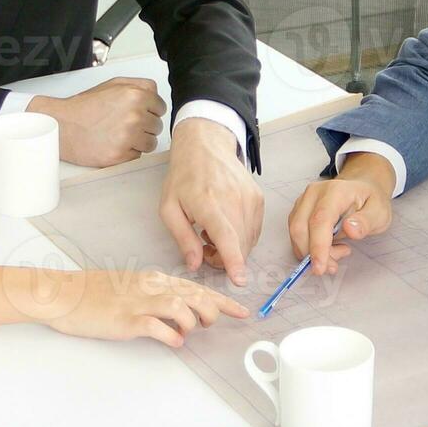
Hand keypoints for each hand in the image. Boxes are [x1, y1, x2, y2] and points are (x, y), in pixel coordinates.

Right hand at [29, 77, 166, 166]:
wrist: (63, 126)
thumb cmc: (85, 107)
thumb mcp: (113, 84)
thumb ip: (139, 85)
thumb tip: (155, 93)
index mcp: (135, 95)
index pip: (161, 107)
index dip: (150, 111)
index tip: (138, 113)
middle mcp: (134, 116)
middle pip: (157, 126)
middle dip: (144, 126)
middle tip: (124, 124)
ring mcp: (128, 137)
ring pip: (150, 143)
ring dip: (138, 141)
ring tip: (119, 134)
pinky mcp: (121, 155)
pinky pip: (137, 156)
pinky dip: (128, 152)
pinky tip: (113, 143)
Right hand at [32, 267, 250, 347]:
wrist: (65, 295)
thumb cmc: (95, 293)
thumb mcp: (132, 288)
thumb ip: (157, 296)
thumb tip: (180, 312)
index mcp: (155, 279)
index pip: (197, 288)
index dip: (223, 301)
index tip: (242, 311)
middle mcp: (151, 287)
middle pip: (196, 295)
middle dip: (213, 312)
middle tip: (214, 324)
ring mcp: (138, 303)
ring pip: (181, 308)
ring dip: (191, 324)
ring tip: (187, 332)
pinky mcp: (126, 320)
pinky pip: (157, 327)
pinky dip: (171, 336)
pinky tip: (172, 341)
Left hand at [159, 118, 263, 286]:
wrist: (205, 146)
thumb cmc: (183, 178)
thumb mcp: (169, 208)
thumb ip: (183, 238)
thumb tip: (195, 265)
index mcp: (207, 202)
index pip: (226, 236)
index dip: (233, 260)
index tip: (240, 280)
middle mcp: (233, 200)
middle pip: (239, 245)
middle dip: (224, 259)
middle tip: (204, 248)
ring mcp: (249, 198)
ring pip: (249, 241)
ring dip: (233, 248)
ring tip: (212, 233)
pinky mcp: (258, 198)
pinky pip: (255, 231)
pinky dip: (242, 237)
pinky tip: (226, 225)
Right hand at [286, 153, 391, 275]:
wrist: (361, 188)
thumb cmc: (370, 201)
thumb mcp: (379, 213)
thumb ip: (366, 222)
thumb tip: (349, 229)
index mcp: (336, 191)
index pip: (320, 220)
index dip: (317, 245)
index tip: (320, 268)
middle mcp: (314, 193)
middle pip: (301, 228)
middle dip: (314, 254)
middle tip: (334, 266)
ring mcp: (303, 201)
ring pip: (296, 233)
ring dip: (311, 252)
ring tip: (337, 252)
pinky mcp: (298, 211)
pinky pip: (296, 235)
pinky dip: (308, 248)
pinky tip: (328, 248)